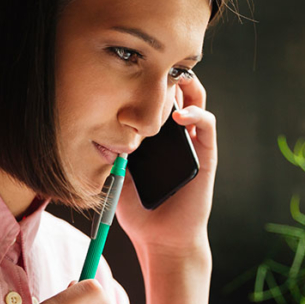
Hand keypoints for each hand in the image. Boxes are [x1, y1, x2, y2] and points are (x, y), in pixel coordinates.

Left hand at [115, 73, 216, 257]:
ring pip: (196, 99)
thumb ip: (112, 149)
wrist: (162, 239)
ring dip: (185, 84)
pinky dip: (196, 112)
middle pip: (177, 90)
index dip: (145, 81)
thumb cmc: (138, 210)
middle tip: (151, 65)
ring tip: (169, 79)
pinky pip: (207, 124)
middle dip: (166, 74)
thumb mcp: (117, 173)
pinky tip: (179, 115)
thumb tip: (97, 122)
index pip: (154, 96)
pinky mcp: (206, 153)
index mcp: (154, 136)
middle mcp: (175, 134)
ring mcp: (193, 141)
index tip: (127, 72)